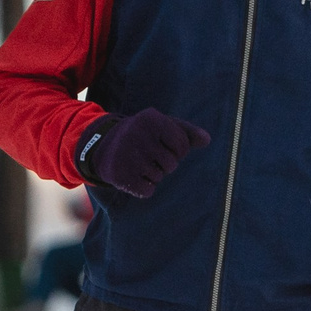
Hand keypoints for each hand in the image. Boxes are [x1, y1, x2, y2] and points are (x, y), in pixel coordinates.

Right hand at [75, 108, 210, 197]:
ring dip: (153, 175)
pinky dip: (144, 188)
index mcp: (152, 119)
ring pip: (159, 177)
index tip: (165, 146)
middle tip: (149, 155)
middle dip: (165, 164)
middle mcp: (138, 134)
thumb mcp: (162, 127)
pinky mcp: (119, 174)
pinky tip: (133, 175)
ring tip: (139, 163)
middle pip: (172, 164)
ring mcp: (127, 155)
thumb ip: (186, 132)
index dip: (178, 151)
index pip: (182, 146)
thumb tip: (207, 140)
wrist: (103, 145)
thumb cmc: (143, 135)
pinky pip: (147, 191)